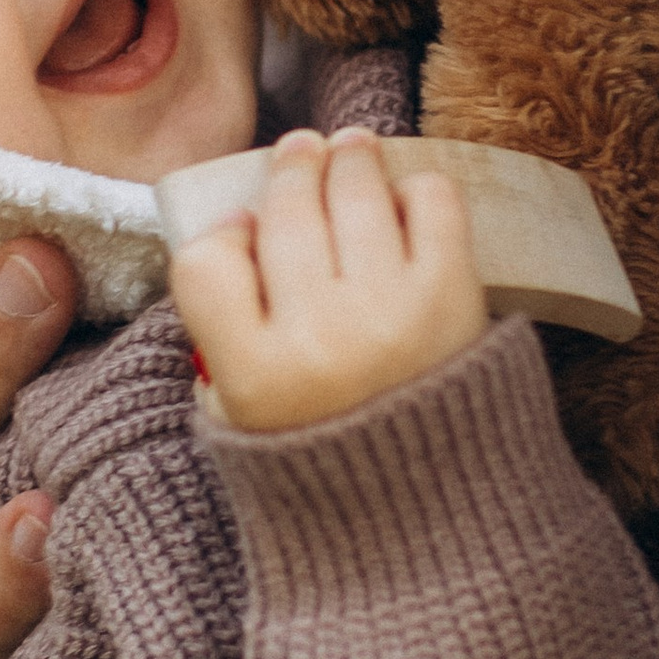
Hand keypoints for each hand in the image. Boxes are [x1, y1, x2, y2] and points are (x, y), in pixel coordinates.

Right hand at [170, 126, 485, 431]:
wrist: (435, 509)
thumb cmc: (331, 453)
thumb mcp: (241, 420)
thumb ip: (221, 336)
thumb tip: (241, 224)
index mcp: (254, 378)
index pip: (205, 261)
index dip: (222, 233)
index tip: (242, 227)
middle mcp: (318, 340)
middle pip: (284, 211)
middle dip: (292, 166)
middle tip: (301, 149)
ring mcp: (388, 313)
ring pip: (354, 190)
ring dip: (350, 158)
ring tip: (351, 150)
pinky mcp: (453, 296)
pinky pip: (429, 202)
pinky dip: (416, 189)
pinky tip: (404, 202)